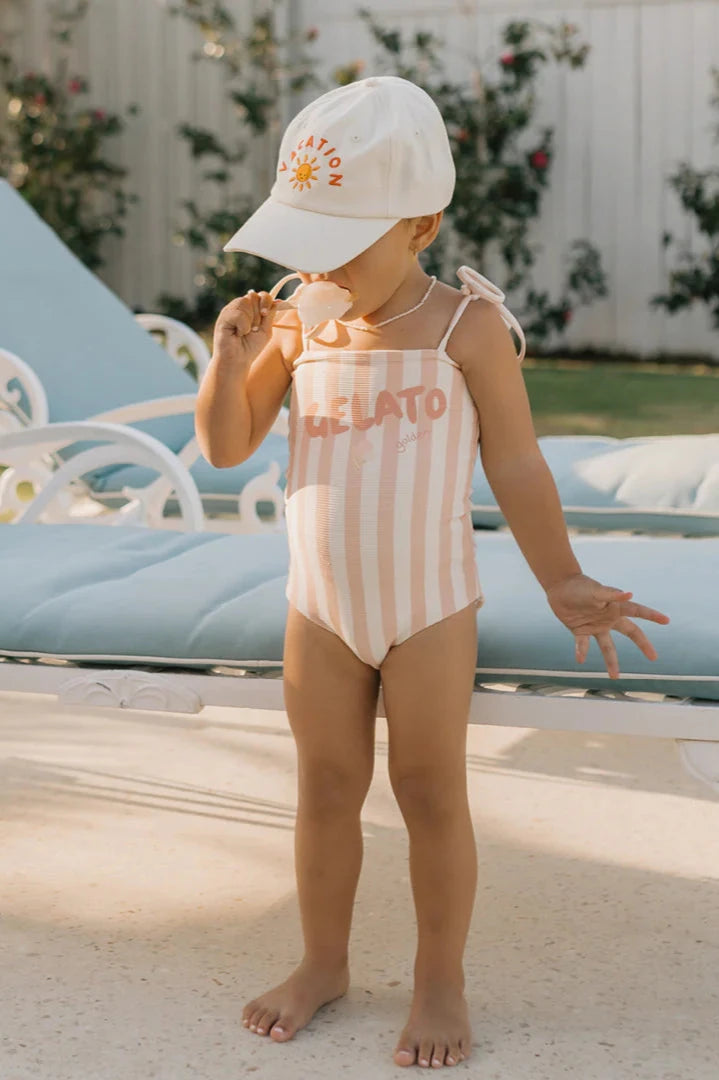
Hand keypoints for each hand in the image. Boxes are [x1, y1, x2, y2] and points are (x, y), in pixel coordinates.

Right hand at [212, 289, 273, 363]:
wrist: (238, 360)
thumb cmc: (251, 347)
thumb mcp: (266, 330)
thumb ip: (270, 315)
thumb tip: (278, 301)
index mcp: (251, 308)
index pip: (262, 295)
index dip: (266, 302)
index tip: (265, 314)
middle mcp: (240, 306)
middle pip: (254, 296)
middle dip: (258, 315)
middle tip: (253, 329)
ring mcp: (231, 309)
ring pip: (246, 302)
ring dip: (250, 321)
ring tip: (244, 332)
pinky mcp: (223, 315)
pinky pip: (239, 313)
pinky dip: (242, 326)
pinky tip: (237, 333)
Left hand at [545, 572, 670, 678]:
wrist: (560, 586)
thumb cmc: (580, 586)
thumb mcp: (596, 591)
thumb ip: (611, 595)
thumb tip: (629, 594)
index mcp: (616, 607)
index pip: (638, 611)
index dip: (652, 615)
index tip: (666, 620)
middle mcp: (609, 619)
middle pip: (631, 632)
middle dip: (643, 644)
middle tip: (654, 658)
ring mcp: (596, 626)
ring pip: (608, 647)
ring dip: (612, 661)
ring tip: (615, 677)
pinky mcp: (580, 631)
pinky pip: (583, 644)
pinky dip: (582, 651)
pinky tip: (580, 660)